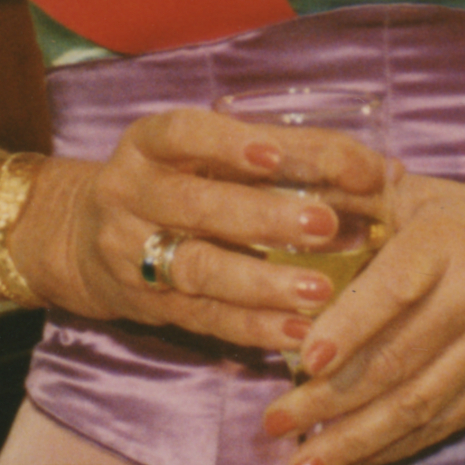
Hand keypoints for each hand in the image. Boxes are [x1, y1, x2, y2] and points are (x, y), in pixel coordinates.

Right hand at [10, 106, 389, 355]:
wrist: (82, 239)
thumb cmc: (175, 181)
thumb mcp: (204, 154)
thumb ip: (285, 155)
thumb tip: (382, 171)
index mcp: (148, 144)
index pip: (183, 134)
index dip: (228, 142)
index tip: (277, 154)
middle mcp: (132, 194)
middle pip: (196, 205)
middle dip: (263, 215)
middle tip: (325, 222)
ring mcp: (133, 254)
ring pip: (199, 268)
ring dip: (263, 281)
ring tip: (320, 289)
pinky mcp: (149, 306)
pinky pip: (204, 318)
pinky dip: (254, 327)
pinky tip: (299, 330)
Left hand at [263, 172, 464, 464]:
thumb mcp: (424, 194)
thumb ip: (360, 198)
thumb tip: (290, 200)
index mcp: (445, 241)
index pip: (396, 288)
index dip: (352, 326)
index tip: (306, 359)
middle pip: (397, 358)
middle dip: (330, 399)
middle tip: (274, 422)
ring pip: (417, 401)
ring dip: (356, 439)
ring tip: (304, 462)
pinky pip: (444, 422)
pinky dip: (396, 447)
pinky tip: (356, 462)